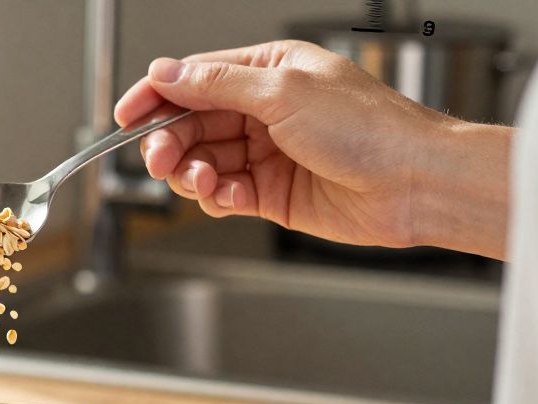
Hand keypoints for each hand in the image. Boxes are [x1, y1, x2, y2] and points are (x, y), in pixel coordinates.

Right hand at [115, 40, 509, 256]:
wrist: (412, 184)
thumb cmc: (370, 130)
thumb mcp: (284, 92)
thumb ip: (217, 84)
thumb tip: (167, 73)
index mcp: (267, 71)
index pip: (193, 78)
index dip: (154, 96)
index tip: (124, 116)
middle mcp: (263, 110)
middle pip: (189, 124)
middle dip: (169, 142)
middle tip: (161, 159)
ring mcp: (265, 153)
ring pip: (201, 162)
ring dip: (193, 174)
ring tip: (206, 182)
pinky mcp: (269, 194)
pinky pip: (222, 195)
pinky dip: (217, 198)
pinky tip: (231, 197)